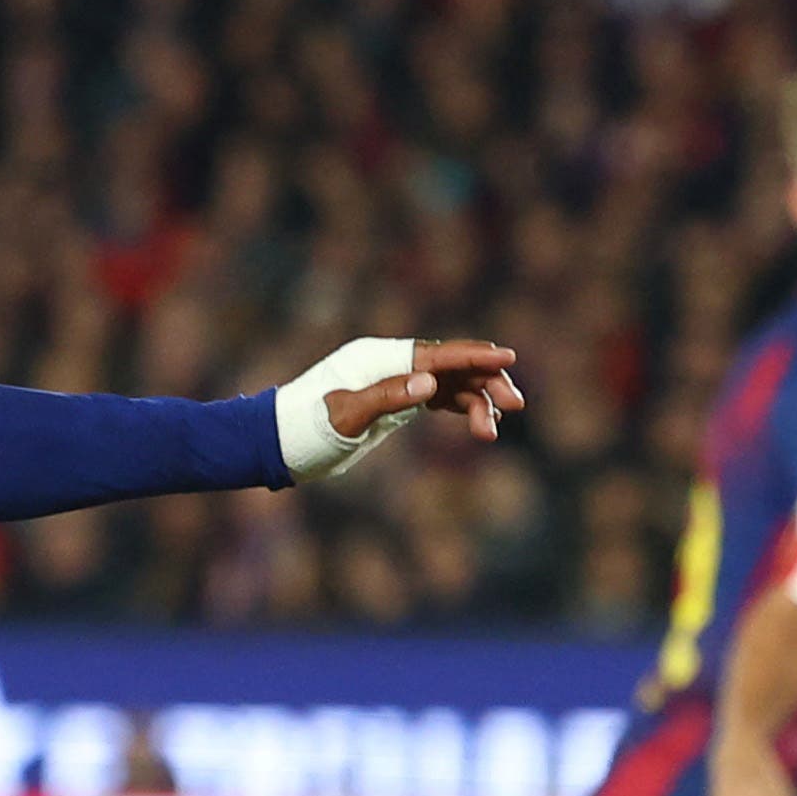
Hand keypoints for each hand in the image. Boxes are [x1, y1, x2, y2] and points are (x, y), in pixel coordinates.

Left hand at [278, 337, 524, 479]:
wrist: (282, 442)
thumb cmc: (307, 428)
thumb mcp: (346, 416)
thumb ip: (387, 397)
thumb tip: (430, 383)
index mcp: (381, 358)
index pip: (438, 354)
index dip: (475, 356)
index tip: (507, 358)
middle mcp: (393, 363)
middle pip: (452, 366)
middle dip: (486, 383)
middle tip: (514, 405)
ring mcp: (398, 380)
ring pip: (451, 384)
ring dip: (477, 403)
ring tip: (491, 433)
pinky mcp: (398, 400)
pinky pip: (441, 398)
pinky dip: (463, 409)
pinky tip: (482, 426)